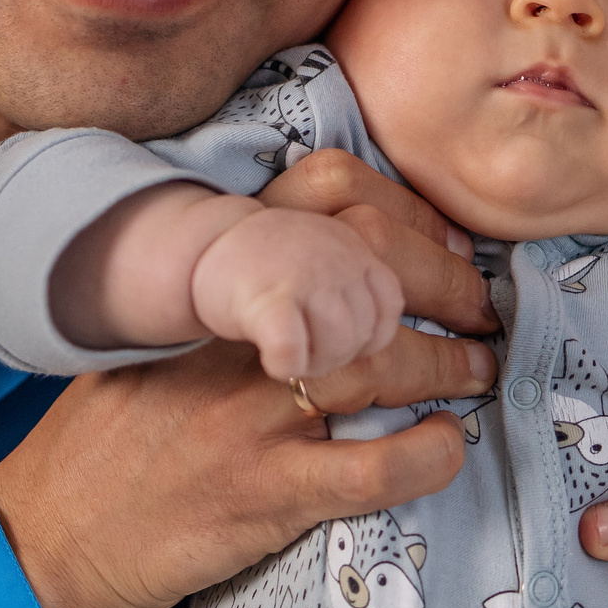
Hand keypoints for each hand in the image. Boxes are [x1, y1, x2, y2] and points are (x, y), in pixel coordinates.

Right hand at [0, 153, 496, 607]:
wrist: (47, 536)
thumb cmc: (111, 437)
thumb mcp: (155, 336)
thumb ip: (231, 295)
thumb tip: (337, 266)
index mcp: (206, 285)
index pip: (321, 195)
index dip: (401, 210)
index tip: (439, 240)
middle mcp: (230, 337)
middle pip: (367, 268)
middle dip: (443, 284)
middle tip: (479, 311)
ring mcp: (246, 414)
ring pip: (380, 362)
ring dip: (448, 365)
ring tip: (477, 373)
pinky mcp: (262, 493)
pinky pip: (369, 469)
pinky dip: (425, 456)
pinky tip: (446, 448)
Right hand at [186, 203, 403, 379]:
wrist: (207, 242)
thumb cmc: (273, 265)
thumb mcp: (329, 259)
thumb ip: (361, 286)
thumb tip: (401, 333)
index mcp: (356, 251)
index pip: (389, 307)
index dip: (366, 335)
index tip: (336, 339)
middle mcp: (336, 260)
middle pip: (363, 333)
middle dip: (338, 355)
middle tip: (306, 351)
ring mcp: (304, 277)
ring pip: (338, 345)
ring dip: (314, 364)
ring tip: (291, 354)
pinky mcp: (266, 300)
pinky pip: (292, 350)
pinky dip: (285, 364)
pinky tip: (273, 359)